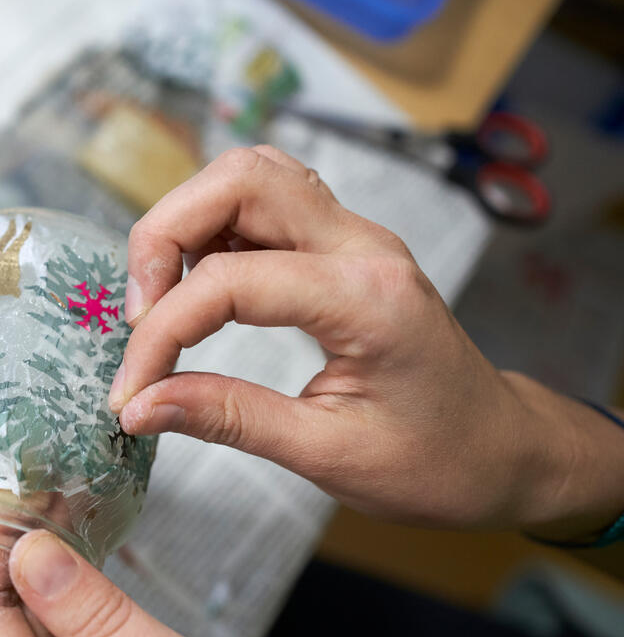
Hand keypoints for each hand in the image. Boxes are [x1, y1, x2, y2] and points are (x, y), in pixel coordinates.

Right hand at [109, 146, 623, 539]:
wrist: (506, 449)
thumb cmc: (439, 462)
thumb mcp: (331, 456)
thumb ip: (230, 419)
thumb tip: (141, 408)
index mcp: (367, 298)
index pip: (230, 282)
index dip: (160, 334)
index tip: (129, 392)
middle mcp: (362, 245)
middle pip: (241, 178)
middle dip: (163, 236)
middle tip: (139, 316)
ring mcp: (355, 236)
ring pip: (251, 175)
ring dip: (188, 222)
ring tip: (162, 299)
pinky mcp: (343, 245)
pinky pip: (266, 201)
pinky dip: (214, 230)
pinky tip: (199, 287)